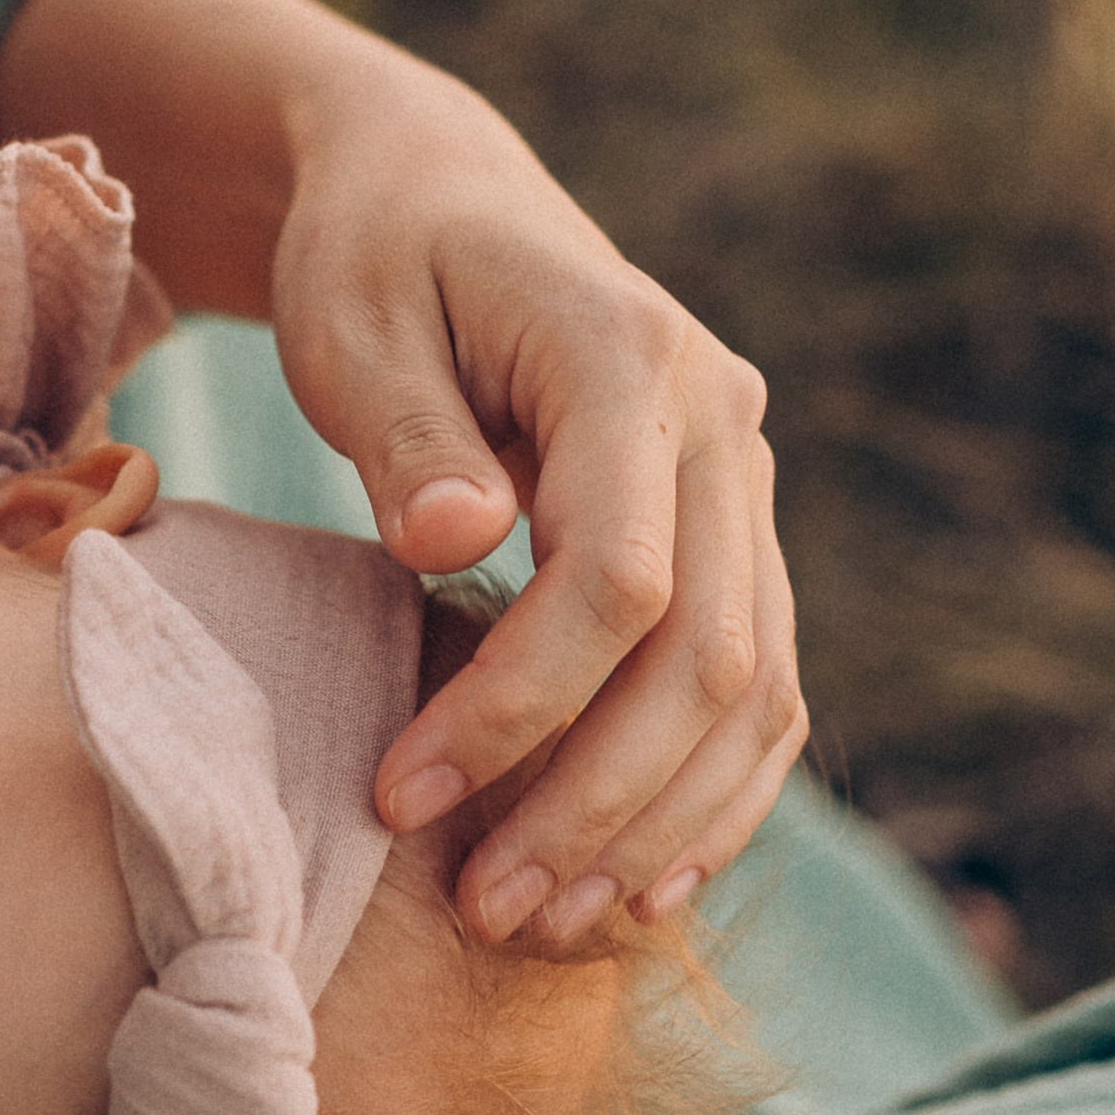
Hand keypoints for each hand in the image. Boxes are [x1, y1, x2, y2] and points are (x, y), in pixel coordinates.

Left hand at [269, 65, 804, 944]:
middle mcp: (724, 421)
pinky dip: (711, 795)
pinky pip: (761, 686)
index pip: (618, 581)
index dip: (520, 709)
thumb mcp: (353, 321)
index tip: (401, 794)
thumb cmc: (376, 258)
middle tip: (482, 909)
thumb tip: (456, 542)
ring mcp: (747, 480)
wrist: (441, 193)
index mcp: (630, 357)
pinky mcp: (737, 533)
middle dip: (596, 801)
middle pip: (707, 658)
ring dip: (658, 825)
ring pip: (754, 690)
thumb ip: (403, 431)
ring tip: (543, 922)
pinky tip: (636, 888)